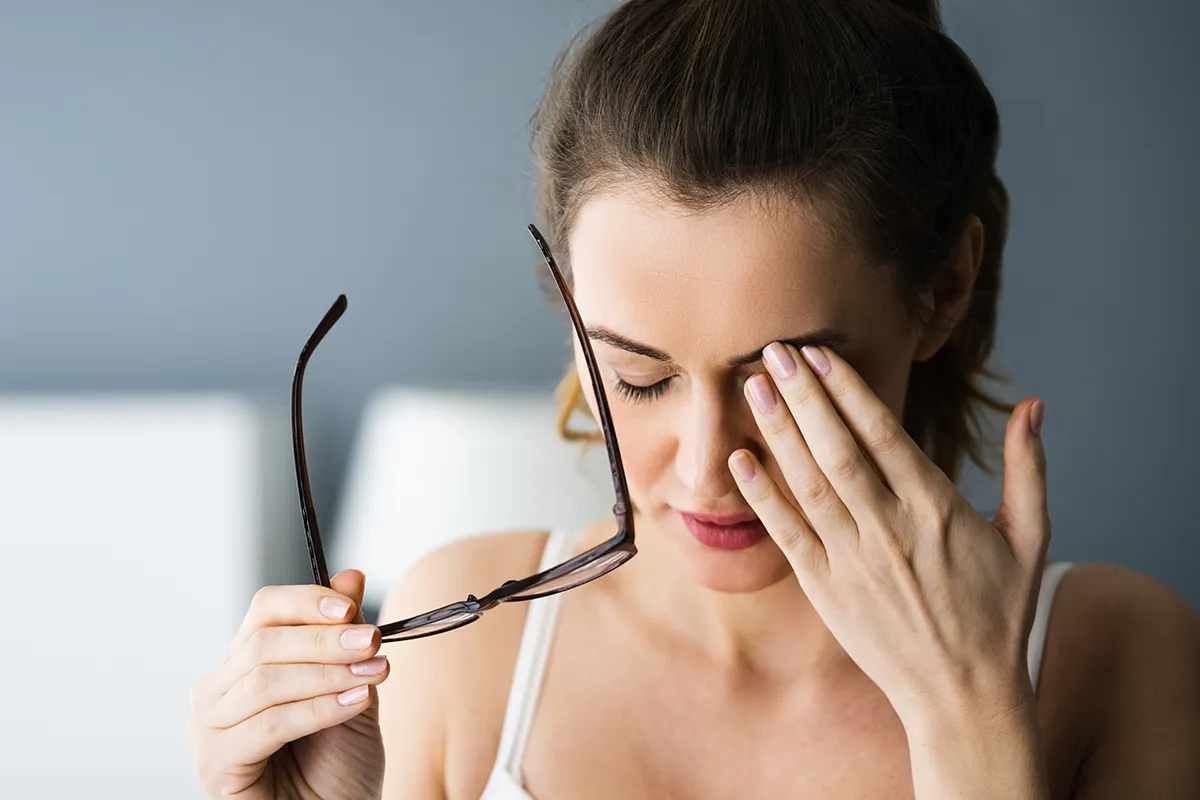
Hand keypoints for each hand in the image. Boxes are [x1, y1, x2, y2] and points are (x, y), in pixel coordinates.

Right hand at [188, 570, 389, 799]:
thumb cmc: (339, 763)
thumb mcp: (354, 687)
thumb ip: (347, 635)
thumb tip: (351, 576)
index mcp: (246, 662)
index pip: (265, 609)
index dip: (306, 601)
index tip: (351, 608)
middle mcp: (217, 690)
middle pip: (263, 642)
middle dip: (325, 639)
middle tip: (373, 643)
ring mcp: (209, 728)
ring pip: (266, 681)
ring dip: (328, 673)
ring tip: (373, 674)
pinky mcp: (214, 765)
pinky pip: (268, 724)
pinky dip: (317, 710)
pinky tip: (354, 705)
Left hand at [730, 342, 1049, 729]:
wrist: (964, 696)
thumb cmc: (998, 613)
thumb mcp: (1031, 538)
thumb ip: (1028, 469)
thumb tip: (1034, 406)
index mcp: (938, 509)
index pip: (884, 435)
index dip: (848, 390)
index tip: (820, 353)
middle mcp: (892, 530)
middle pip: (838, 451)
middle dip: (804, 397)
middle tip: (773, 351)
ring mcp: (855, 562)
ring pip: (809, 486)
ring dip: (778, 435)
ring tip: (753, 389)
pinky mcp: (827, 590)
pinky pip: (789, 535)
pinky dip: (763, 497)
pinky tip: (740, 461)